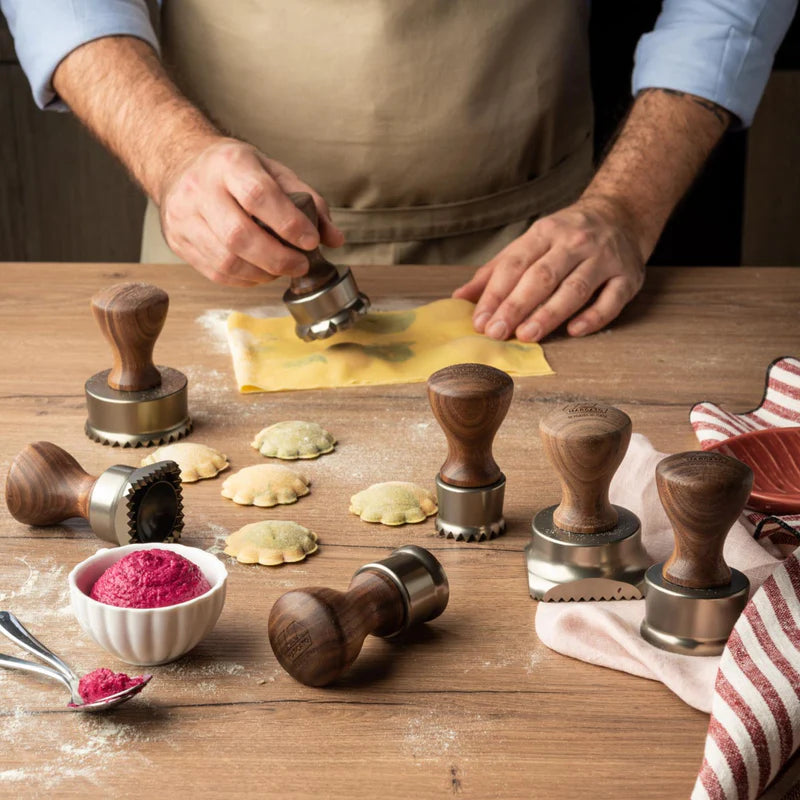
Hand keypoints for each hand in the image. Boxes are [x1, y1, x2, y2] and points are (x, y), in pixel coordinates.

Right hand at [158, 137, 344, 286]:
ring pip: (225, 260)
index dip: (288, 224)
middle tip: (299, 265)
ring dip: (261, 273)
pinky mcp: (177, 241)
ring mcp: (183, 216)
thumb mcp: (274, 172)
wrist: (182, 165)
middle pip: (239, 235)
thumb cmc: (235, 171)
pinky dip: (244, 280)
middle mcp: (200, 188)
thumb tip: (335, 238)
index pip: (258, 196)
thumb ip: (309, 203)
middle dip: (277, 258)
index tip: (310, 242)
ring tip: (280, 269)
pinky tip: (259, 273)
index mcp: (229, 163)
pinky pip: (215, 272)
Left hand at [453, 196, 646, 340]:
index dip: (495, 294)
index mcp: (545, 233)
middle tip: (496, 332)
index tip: (480, 321)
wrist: (621, 214)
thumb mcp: (529, 243)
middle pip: (542, 277)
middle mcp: (575, 243)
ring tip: (527, 335)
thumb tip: (459, 297)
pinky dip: (593, 316)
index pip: (515, 264)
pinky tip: (574, 331)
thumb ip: (495, 271)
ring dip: (549, 313)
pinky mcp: (628, 276)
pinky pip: (611, 300)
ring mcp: (604, 259)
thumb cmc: (566, 237)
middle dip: (516, 306)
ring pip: (574, 288)